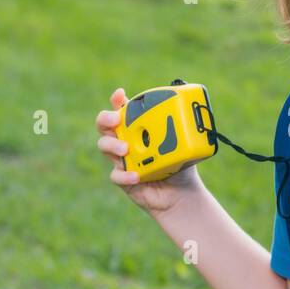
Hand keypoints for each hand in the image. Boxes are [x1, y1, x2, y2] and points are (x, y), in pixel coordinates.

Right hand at [96, 87, 201, 216]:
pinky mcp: (122, 179)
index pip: (122, 110)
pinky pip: (116, 175)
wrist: (181, 193)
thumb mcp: (183, 144)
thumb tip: (185, 112)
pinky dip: (124, 175)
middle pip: (104, 125)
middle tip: (116, 120)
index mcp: (137, 128)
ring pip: (104, 146)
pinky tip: (136, 176)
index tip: (120, 94)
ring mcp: (121, 160)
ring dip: (112, 145)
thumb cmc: (180, 165)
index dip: (117, 100)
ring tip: (126, 149)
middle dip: (106, 119)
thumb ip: (180, 130)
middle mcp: (125, 141)